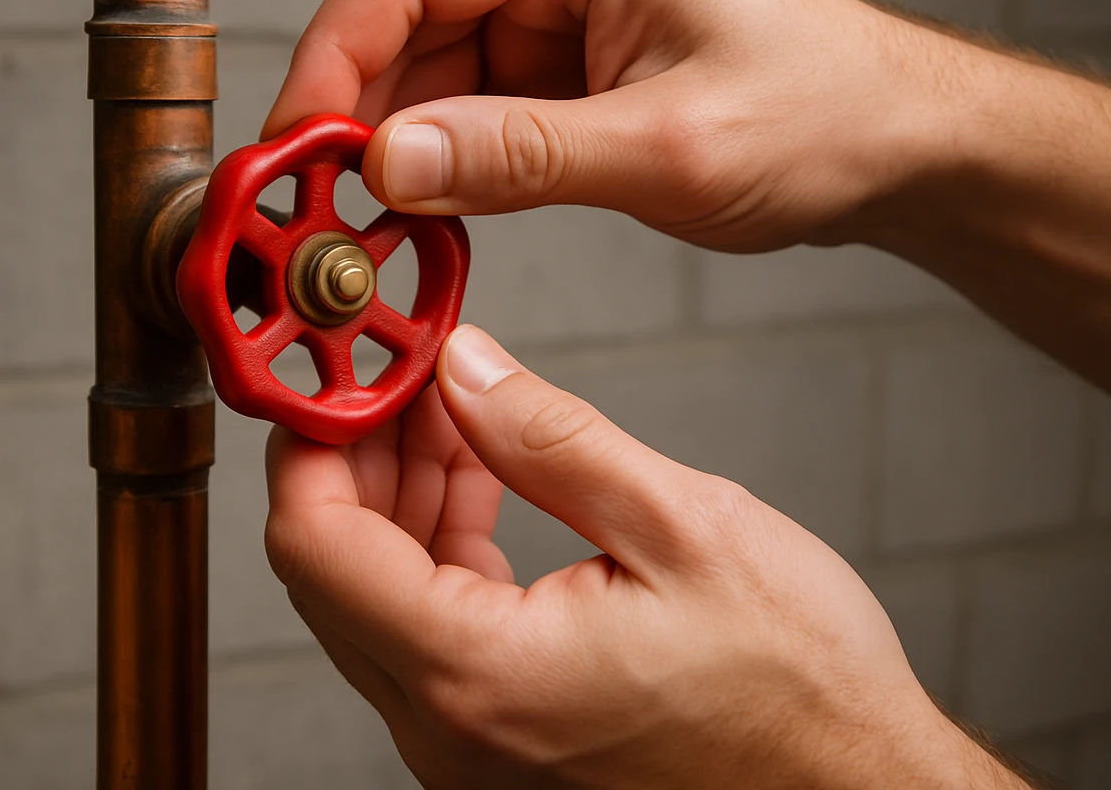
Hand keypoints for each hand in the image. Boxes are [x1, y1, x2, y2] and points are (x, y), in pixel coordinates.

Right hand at [263, 0, 943, 251]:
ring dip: (394, 148)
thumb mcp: (669, 146)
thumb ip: (519, 157)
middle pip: (406, 17)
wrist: (897, 142)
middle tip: (312, 207)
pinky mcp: (565, 54)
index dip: (332, 57)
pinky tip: (420, 217)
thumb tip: (388, 168)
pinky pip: (470, 102)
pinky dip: (441, 161)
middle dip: (355, 114)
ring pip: (428, 66)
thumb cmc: (824, 113)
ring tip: (361, 229)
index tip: (296, 148)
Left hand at [265, 325, 1026, 788]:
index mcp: (479, 675)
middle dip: (355, 454)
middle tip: (400, 368)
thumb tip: (462, 367)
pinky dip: (439, 546)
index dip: (313, 439)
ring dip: (397, 493)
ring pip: (376, 597)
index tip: (344, 367)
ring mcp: (469, 743)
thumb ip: (549, 439)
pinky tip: (479, 477)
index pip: (315, 545)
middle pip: (332, 570)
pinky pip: (430, 629)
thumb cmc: (797, 689)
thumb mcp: (680, 526)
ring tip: (450, 406)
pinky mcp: (501, 738)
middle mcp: (452, 727)